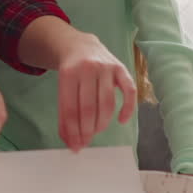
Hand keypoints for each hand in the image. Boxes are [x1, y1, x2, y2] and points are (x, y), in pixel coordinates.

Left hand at [55, 32, 136, 151]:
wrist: (81, 46)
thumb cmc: (71, 72)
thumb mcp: (62, 88)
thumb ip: (64, 114)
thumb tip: (71, 143)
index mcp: (68, 73)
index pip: (70, 108)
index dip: (73, 131)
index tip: (75, 146)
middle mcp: (88, 68)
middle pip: (88, 108)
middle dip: (86, 131)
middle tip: (85, 142)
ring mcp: (107, 67)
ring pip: (107, 103)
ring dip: (102, 124)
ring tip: (96, 132)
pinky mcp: (121, 68)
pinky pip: (129, 91)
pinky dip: (128, 108)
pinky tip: (121, 121)